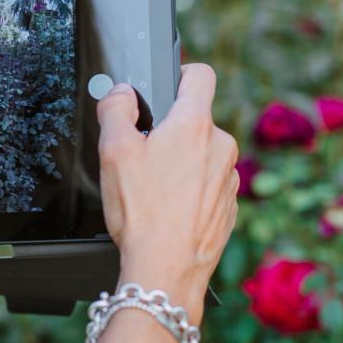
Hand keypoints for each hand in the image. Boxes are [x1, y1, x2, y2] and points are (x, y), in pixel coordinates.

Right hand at [95, 64, 238, 325]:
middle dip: (171, 133)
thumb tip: (121, 92)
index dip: (180, 73)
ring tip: (154, 191)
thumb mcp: (113, 152)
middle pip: (196, 121)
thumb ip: (115, 109)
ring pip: (203, 156)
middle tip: (143, 157)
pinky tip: (168, 211)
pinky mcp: (229, 207)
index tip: (167, 86)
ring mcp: (229, 179)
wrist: (166, 269)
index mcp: (194, 125)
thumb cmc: (142, 214)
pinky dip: (191, 192)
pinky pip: (209, 186)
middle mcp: (220, 147)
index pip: (200, 75)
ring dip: (182, 165)